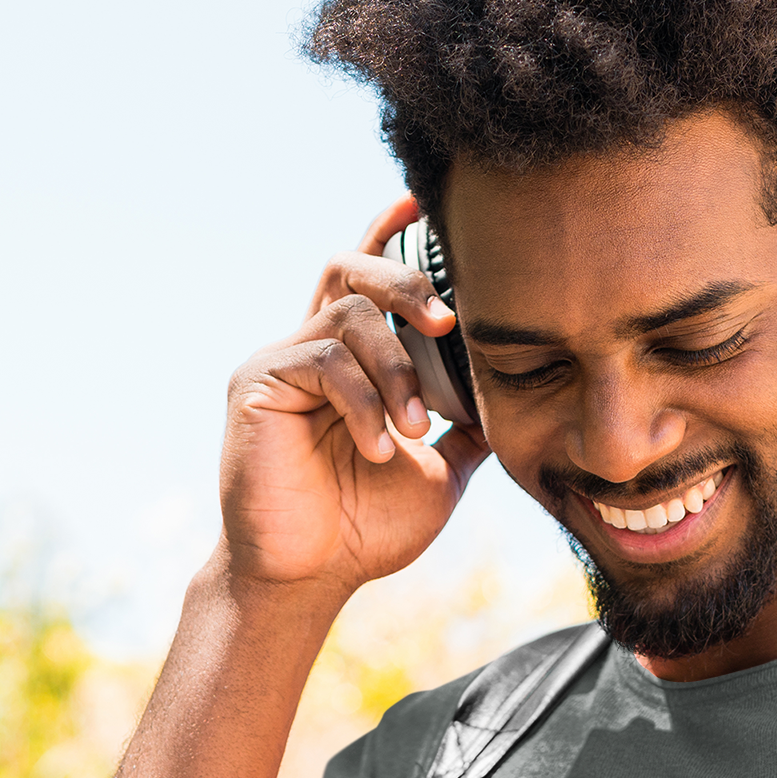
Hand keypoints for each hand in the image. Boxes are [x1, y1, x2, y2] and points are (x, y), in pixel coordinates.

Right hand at [220, 197, 487, 592]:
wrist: (309, 578)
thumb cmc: (366, 528)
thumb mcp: (439, 472)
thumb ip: (468, 428)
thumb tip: (519, 394)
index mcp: (350, 362)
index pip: (368, 280)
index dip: (391, 233)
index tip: (424, 199)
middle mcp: (310, 347)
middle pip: (352, 268)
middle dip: (407, 281)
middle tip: (448, 320)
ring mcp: (279, 362)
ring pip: (349, 317)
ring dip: (397, 370)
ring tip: (414, 429)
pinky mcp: (257, 384)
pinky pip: (323, 361)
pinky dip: (364, 402)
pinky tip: (379, 448)